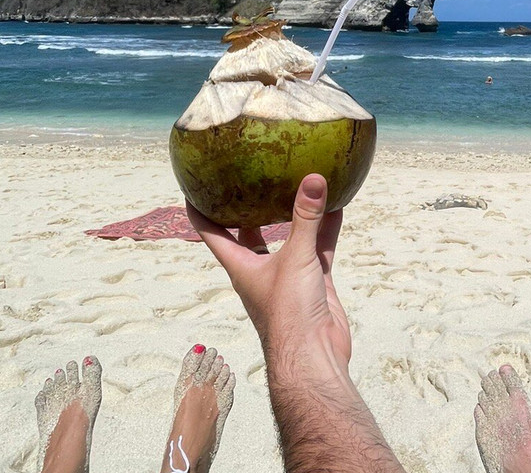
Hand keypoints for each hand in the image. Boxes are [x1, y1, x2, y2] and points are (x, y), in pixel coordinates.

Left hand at [187, 174, 351, 377]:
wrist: (313, 355)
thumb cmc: (290, 313)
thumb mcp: (296, 257)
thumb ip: (306, 218)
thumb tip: (314, 179)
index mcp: (240, 265)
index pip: (209, 232)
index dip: (199, 208)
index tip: (194, 184)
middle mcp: (260, 269)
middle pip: (250, 231)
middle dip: (250, 206)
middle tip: (251, 175)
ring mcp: (288, 276)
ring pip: (290, 237)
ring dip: (295, 214)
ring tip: (299, 184)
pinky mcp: (313, 282)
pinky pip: (318, 248)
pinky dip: (326, 229)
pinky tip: (336, 206)